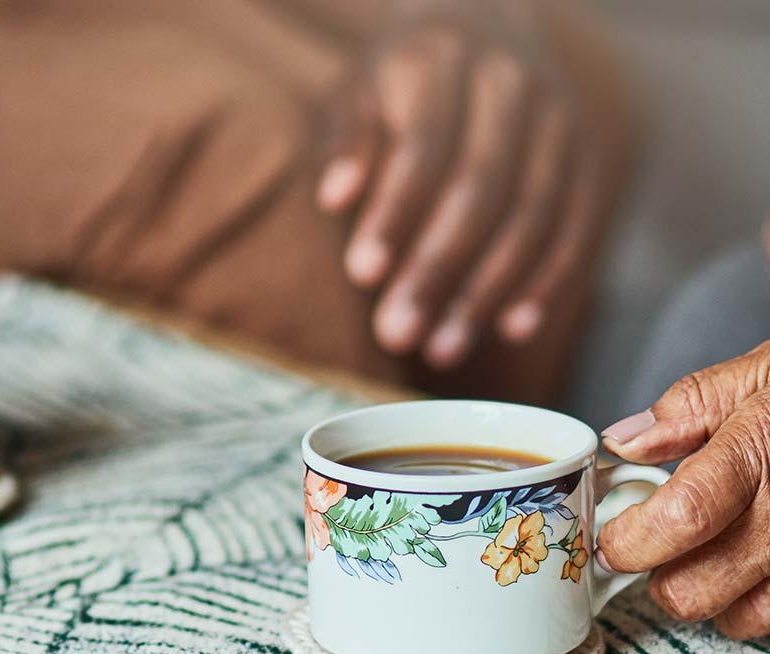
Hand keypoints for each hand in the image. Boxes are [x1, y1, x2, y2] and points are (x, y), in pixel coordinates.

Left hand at [316, 0, 626, 369]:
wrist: (488, 24)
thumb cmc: (401, 81)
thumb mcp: (359, 91)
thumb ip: (348, 142)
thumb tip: (334, 197)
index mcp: (443, 59)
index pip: (421, 146)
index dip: (393, 213)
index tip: (361, 275)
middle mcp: (511, 83)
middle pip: (479, 188)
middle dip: (435, 270)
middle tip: (396, 336)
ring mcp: (560, 119)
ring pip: (531, 215)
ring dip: (485, 293)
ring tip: (441, 351)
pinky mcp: (588, 157)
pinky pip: (575, 226)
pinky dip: (546, 282)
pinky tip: (512, 330)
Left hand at [598, 340, 769, 639]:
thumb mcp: (762, 371)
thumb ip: (689, 407)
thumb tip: (624, 442)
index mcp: (765, 447)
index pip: (682, 516)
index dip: (630, 541)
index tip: (610, 540)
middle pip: (696, 587)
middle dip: (659, 575)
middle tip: (655, 546)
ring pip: (737, 617)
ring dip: (710, 594)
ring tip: (711, 551)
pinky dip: (754, 602)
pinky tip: (752, 563)